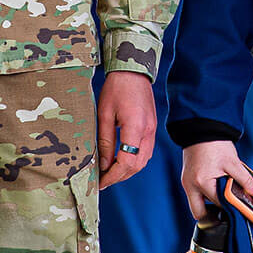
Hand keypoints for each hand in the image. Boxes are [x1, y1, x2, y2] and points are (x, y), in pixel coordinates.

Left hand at [98, 70, 155, 188]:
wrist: (133, 71)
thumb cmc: (116, 88)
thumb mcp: (104, 114)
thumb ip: (105, 141)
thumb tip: (104, 164)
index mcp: (136, 127)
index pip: (127, 162)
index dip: (113, 176)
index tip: (100, 182)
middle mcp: (148, 131)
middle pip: (137, 165)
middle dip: (120, 176)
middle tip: (103, 181)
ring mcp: (152, 130)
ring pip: (143, 161)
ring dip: (128, 170)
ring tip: (110, 173)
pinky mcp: (152, 127)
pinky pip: (146, 151)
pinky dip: (134, 161)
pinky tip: (121, 160)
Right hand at [180, 140, 252, 218]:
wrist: (201, 128)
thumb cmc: (215, 144)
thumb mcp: (234, 162)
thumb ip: (245, 180)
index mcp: (202, 183)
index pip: (218, 206)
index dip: (230, 209)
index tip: (239, 211)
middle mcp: (190, 186)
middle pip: (201, 212)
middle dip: (214, 214)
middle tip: (228, 210)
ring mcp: (186, 183)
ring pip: (197, 204)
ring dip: (210, 203)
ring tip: (223, 196)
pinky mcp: (186, 178)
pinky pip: (195, 194)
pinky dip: (206, 194)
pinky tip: (216, 187)